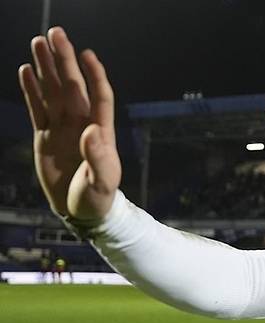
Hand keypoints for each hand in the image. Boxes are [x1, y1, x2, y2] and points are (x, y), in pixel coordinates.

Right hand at [18, 27, 120, 219]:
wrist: (82, 212)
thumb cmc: (97, 198)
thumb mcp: (102, 183)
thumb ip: (98, 158)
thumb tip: (92, 131)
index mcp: (100, 132)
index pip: (100, 97)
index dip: (94, 75)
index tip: (87, 54)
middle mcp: (82, 124)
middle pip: (73, 86)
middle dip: (65, 60)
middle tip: (56, 33)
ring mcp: (63, 128)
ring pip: (53, 91)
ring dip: (46, 68)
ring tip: (38, 42)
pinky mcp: (46, 136)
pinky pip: (37, 107)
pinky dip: (31, 90)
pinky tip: (26, 71)